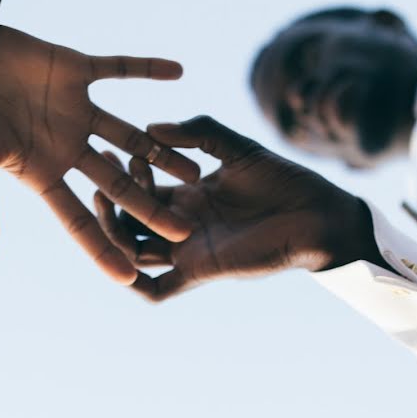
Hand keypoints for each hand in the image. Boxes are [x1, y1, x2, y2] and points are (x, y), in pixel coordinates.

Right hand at [0, 26, 200, 284]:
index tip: (130, 276)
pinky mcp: (72, 69)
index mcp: (41, 173)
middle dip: (149, 207)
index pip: (78, 219)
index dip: (102, 247)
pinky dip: (145, 67)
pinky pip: (116, 68)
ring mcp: (72, 108)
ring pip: (129, 134)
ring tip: (197, 168)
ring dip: (161, 149)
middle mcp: (65, 145)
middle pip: (116, 183)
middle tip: (186, 230)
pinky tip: (178, 71)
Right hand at [94, 116, 378, 299]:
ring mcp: (187, 251)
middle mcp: (181, 227)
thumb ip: (198, 132)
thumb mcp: (236, 146)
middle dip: (108, 201)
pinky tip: (120, 266)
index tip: (115, 151)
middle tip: (97, 177)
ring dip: (112, 233)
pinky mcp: (200, 272)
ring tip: (104, 204)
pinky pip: (159, 290)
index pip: (141, 192)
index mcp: (187, 198)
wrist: (319, 214)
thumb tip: (153, 127)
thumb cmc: (284, 181)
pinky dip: (135, 285)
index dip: (124, 175)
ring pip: (132, 253)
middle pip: (128, 223)